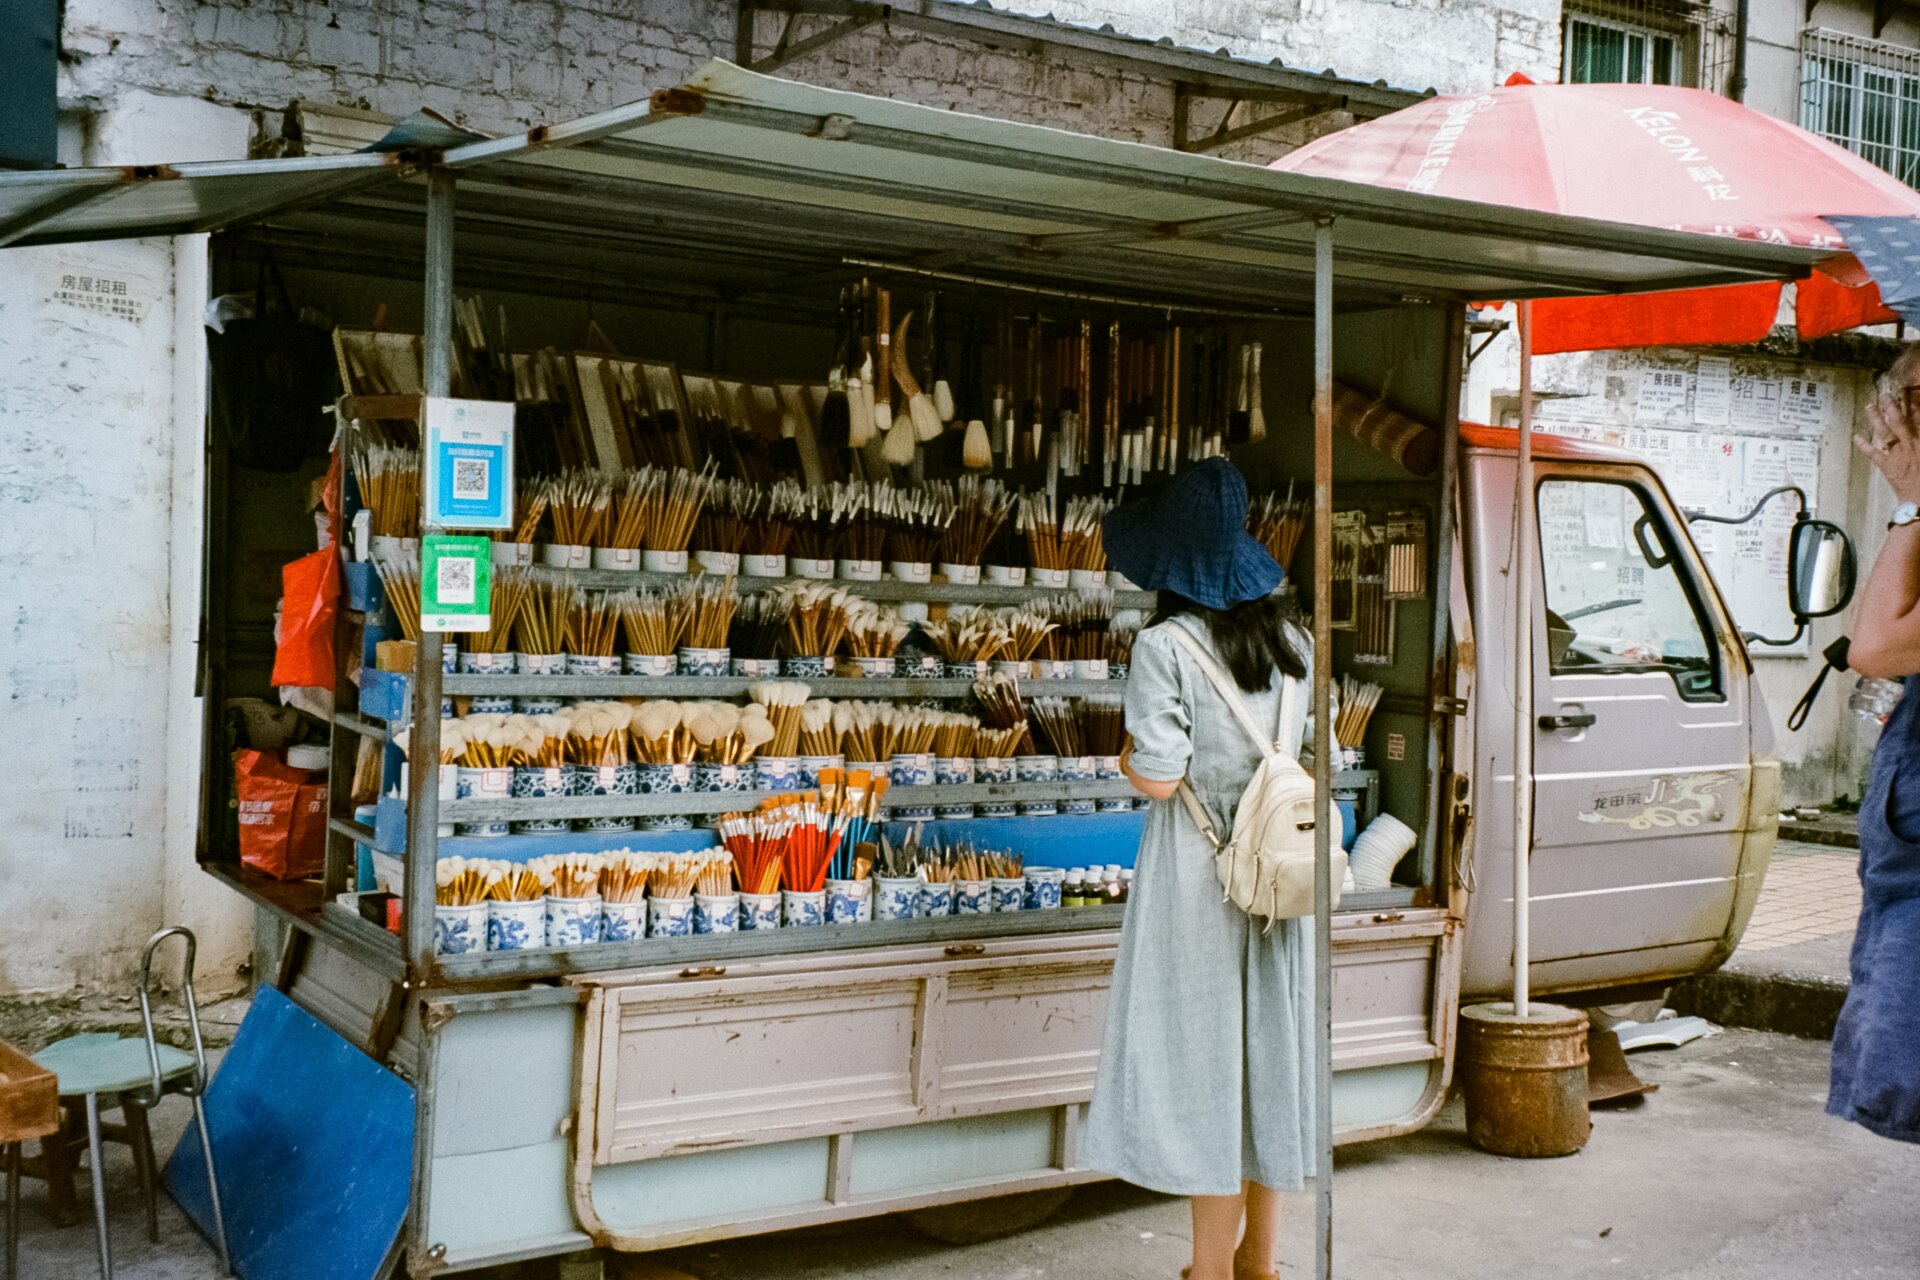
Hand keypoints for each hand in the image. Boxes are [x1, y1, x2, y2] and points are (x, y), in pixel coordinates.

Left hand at [1856, 382, 1919, 505]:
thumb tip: (1919, 432)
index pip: (1917, 419)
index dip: (1911, 406)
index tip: (1905, 394)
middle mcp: (1909, 445)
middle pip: (1899, 421)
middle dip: (1891, 407)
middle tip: (1884, 394)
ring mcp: (1896, 455)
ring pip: (1884, 433)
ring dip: (1876, 419)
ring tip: (1869, 406)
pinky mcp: (1887, 467)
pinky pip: (1874, 453)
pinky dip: (1864, 444)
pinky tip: (1856, 436)